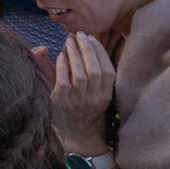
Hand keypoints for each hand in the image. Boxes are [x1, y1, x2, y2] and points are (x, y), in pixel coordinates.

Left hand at [51, 32, 115, 153]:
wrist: (75, 133)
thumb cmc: (84, 106)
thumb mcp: (95, 92)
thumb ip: (92, 70)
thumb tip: (84, 45)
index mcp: (105, 95)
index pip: (109, 71)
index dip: (101, 53)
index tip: (93, 39)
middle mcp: (94, 98)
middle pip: (95, 71)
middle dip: (88, 50)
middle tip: (80, 35)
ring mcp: (78, 101)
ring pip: (80, 75)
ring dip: (75, 55)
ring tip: (69, 42)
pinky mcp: (61, 102)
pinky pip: (63, 82)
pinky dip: (62, 67)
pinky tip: (60, 56)